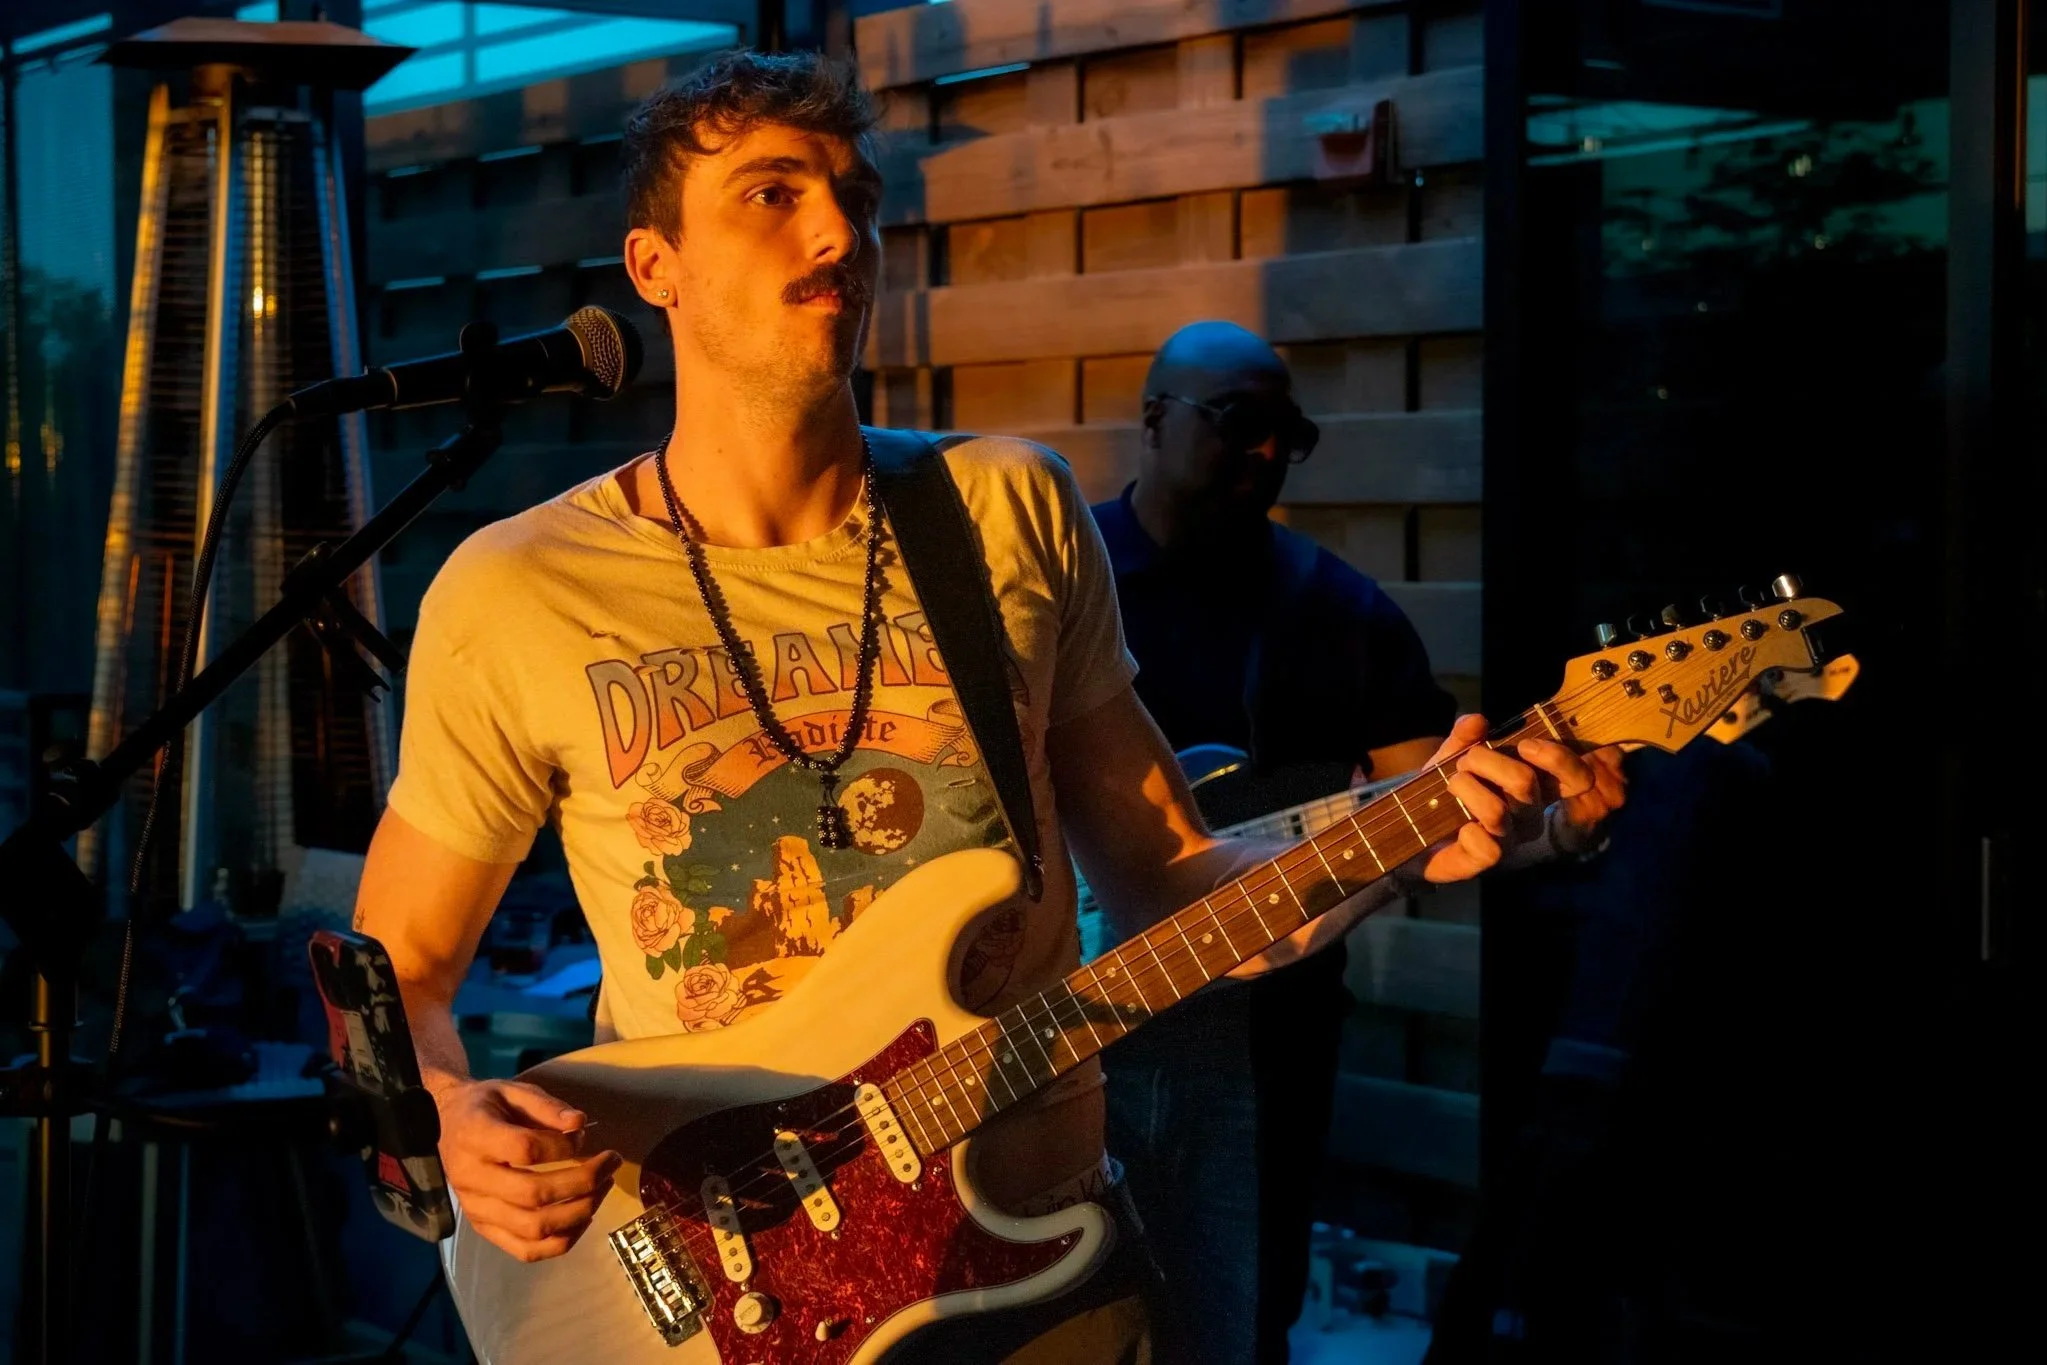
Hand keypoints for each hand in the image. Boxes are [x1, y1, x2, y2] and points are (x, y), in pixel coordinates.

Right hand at [435, 1078, 620, 1262]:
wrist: (446, 1127)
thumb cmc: (486, 1106)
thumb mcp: (513, 1090)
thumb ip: (546, 1106)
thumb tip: (580, 1124)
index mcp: (475, 1136)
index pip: (524, 1150)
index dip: (562, 1146)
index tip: (582, 1135)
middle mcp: (472, 1178)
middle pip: (533, 1194)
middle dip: (583, 1181)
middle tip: (611, 1161)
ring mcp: (477, 1210)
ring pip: (533, 1228)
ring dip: (580, 1212)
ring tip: (603, 1187)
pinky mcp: (484, 1229)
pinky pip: (526, 1251)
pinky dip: (562, 1242)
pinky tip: (584, 1217)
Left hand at [1416, 716, 1619, 881]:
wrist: (1412, 827)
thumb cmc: (1445, 789)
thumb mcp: (1451, 755)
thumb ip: (1465, 736)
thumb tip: (1478, 720)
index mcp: (1535, 786)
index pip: (1577, 778)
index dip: (1559, 758)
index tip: (1524, 745)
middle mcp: (1529, 814)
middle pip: (1525, 781)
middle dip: (1486, 760)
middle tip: (1465, 762)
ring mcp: (1509, 839)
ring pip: (1497, 810)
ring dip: (1466, 788)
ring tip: (1452, 785)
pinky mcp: (1484, 861)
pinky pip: (1489, 848)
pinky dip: (1468, 831)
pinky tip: (1458, 827)